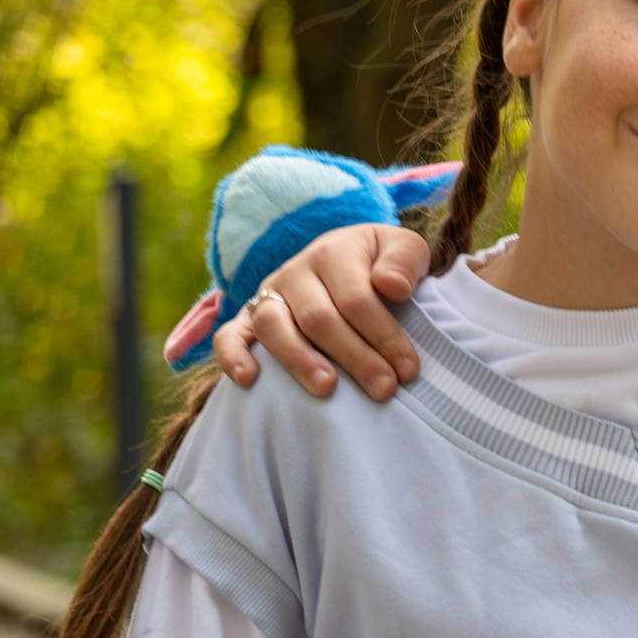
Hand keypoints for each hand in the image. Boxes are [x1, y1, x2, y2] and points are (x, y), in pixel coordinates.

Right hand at [213, 224, 431, 400]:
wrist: (348, 255)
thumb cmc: (382, 262)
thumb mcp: (404, 248)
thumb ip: (404, 261)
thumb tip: (393, 286)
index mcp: (333, 252)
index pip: (356, 298)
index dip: (384, 335)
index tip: (408, 369)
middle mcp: (295, 272)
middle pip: (318, 318)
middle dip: (354, 356)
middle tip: (382, 389)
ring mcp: (268, 294)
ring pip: (273, 326)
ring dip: (298, 360)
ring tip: (327, 388)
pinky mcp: (248, 317)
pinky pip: (229, 334)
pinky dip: (233, 356)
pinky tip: (249, 380)